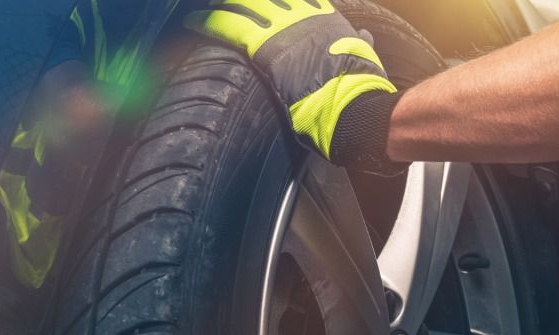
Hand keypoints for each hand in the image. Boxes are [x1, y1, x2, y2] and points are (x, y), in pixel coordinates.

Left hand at [184, 0, 397, 163]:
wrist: (351, 100)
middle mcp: (302, 14)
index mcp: (325, 16)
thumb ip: (359, 42)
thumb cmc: (360, 86)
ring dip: (222, 6)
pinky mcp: (265, 45)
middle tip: (225, 2)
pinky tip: (193, 21)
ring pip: (243, 4)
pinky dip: (208, 22)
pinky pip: (229, 25)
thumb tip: (365, 36)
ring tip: (203, 8)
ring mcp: (282, 26)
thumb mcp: (363, 55)